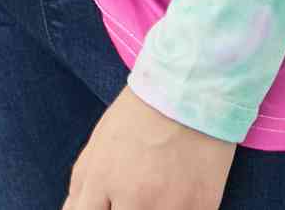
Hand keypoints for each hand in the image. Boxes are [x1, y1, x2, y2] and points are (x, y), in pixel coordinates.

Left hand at [62, 83, 235, 208]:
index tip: (108, 207)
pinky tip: (180, 193)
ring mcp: (172, 206)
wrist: (192, 87)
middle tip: (133, 197)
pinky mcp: (203, 206)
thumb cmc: (140, 114)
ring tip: (157, 192)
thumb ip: (81, 188)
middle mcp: (136, 197)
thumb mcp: (99, 143)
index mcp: (104, 179)